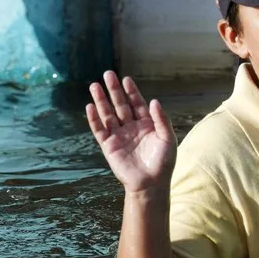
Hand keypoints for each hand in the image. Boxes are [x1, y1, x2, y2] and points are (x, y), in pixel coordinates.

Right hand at [87, 71, 176, 194]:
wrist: (151, 184)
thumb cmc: (163, 162)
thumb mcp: (168, 138)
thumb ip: (161, 120)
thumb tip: (154, 100)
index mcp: (147, 124)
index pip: (137, 103)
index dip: (132, 91)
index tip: (126, 79)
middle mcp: (131, 128)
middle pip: (121, 105)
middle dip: (114, 90)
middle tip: (108, 73)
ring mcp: (119, 136)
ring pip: (108, 114)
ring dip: (101, 101)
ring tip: (94, 86)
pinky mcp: (109, 146)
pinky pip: (99, 130)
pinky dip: (94, 119)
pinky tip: (90, 107)